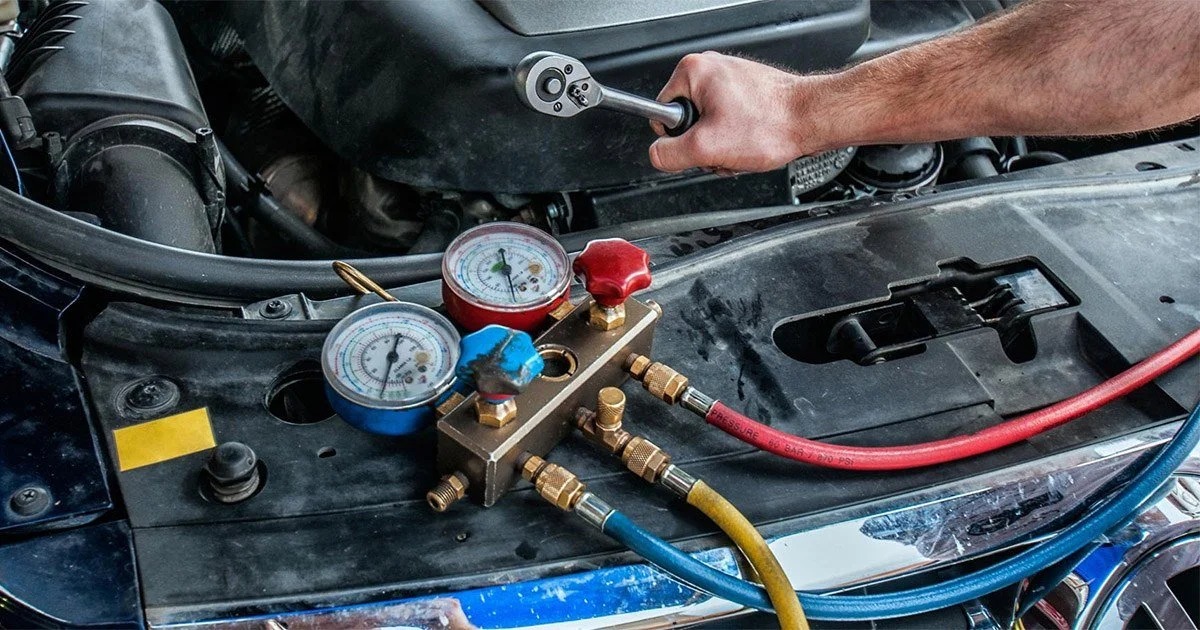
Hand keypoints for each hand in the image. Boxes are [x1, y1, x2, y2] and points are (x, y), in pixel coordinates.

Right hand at [649, 52, 818, 173]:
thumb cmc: (772, 124)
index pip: (660, 114)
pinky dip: (737, 138)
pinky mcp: (746, 92)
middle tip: (727, 147)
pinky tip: (752, 140)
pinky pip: (728, 123)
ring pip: (709, 127)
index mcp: (693, 72)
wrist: (813, 119)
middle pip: (687, 123)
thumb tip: (657, 156)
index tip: (702, 142)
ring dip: (722, 146)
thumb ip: (670, 155)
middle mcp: (711, 69)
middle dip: (704, 145)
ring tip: (744, 144)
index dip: (679, 139)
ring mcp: (730, 80)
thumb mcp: (707, 148)